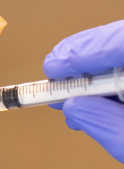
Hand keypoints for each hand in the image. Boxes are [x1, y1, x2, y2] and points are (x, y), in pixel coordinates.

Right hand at [43, 20, 123, 162]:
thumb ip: (103, 123)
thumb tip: (72, 107)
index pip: (123, 45)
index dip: (83, 53)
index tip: (53, 67)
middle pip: (121, 45)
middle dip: (83, 61)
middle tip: (55, 76)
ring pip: (122, 57)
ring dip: (92, 75)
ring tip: (69, 93)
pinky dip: (109, 82)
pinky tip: (92, 97)